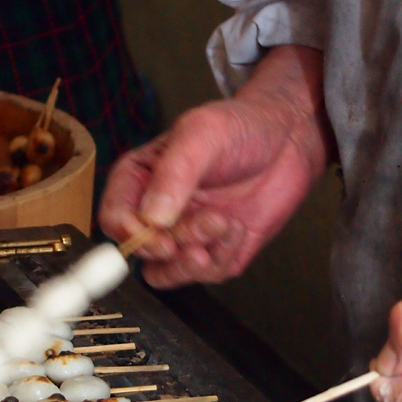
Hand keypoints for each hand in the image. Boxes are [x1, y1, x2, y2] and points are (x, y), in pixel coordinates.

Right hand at [98, 45, 332, 287]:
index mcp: (139, 180)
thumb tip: (151, 217)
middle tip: (208, 221)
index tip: (159, 234)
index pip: (113, 217)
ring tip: (224, 224)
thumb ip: (174, 173)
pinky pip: (205, 274)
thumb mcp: (202, 135)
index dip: (129, 232)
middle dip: (174, 242)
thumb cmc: (240, 127)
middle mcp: (155, 213)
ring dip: (194, 259)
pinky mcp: (214, 252)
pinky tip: (239, 227)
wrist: (289, 140)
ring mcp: (184, 235)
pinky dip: (223, 255)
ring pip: (166, 272)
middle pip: (142, 249)